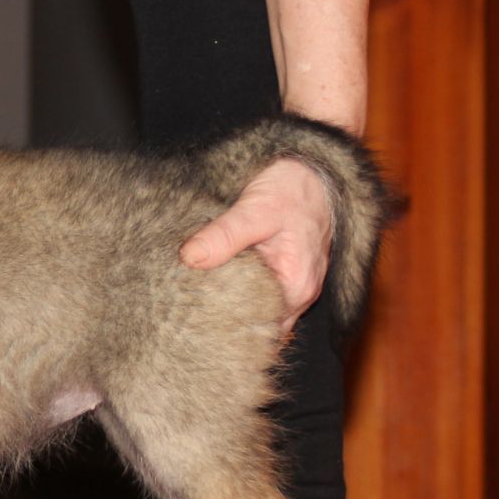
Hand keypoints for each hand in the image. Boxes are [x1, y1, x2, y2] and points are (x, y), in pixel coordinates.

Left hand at [180, 158, 332, 331]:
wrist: (315, 168)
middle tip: (182, 319)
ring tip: (189, 306)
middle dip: (223, 324)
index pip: (260, 329)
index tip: (192, 324)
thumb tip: (190, 258)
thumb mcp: (255, 209)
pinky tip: (208, 288)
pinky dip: (234, 293)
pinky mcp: (281, 272)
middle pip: (257, 325)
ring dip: (228, 308)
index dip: (226, 330)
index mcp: (296, 287)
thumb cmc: (293, 188)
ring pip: (255, 310)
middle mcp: (298, 294)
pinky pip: (256, 294)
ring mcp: (290, 284)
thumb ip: (224, 235)